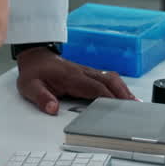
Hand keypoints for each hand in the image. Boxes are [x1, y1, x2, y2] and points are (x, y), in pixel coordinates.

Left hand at [15, 48, 135, 114]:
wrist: (34, 56)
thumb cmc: (34, 72)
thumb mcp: (29, 86)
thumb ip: (41, 97)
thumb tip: (52, 109)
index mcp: (71, 76)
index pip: (94, 87)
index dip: (108, 97)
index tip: (119, 108)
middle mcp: (82, 72)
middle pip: (109, 80)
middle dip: (122, 93)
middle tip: (134, 107)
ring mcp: (87, 72)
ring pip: (111, 77)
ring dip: (123, 89)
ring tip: (134, 104)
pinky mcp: (88, 74)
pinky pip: (107, 78)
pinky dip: (118, 87)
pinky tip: (124, 96)